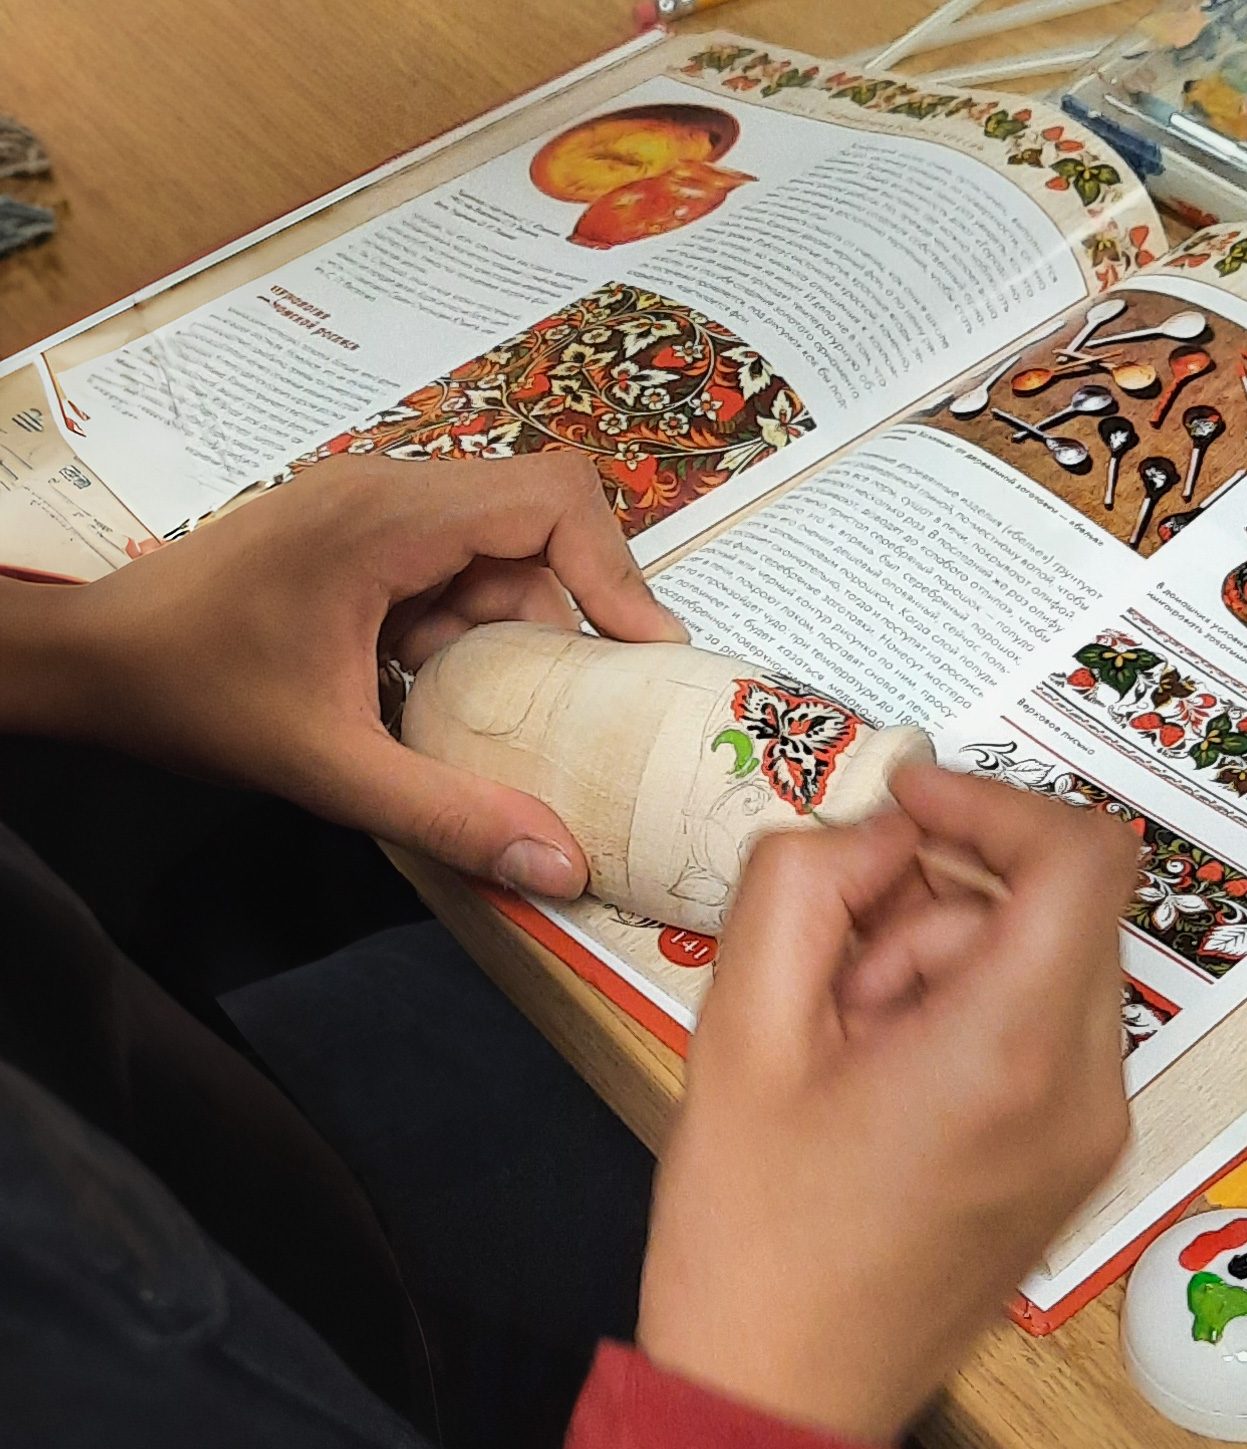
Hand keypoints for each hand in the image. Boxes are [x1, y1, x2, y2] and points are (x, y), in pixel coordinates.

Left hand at [46, 453, 685, 896]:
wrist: (87, 661)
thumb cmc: (193, 694)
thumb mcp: (328, 768)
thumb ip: (450, 815)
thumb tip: (562, 866)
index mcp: (389, 518)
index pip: (552, 498)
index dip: (617, 570)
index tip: (643, 653)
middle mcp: (390, 488)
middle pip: (537, 521)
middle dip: (568, 611)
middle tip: (580, 696)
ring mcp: (370, 503)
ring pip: (495, 548)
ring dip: (507, 626)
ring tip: (484, 708)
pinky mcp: (356, 529)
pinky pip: (450, 563)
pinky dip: (462, 625)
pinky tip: (427, 687)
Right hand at [637, 766, 1140, 1442]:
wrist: (778, 1392)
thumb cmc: (754, 1243)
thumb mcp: (739, 1032)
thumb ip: (801, 886)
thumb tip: (876, 829)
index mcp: (1009, 1054)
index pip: (1079, 856)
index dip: (991, 799)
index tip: (911, 801)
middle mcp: (1081, 1091)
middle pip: (1054, 904)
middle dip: (940, 899)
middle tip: (840, 961)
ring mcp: (1090, 1130)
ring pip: (1046, 958)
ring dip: (946, 958)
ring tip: (849, 1040)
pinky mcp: (1074, 1153)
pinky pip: (1044, 1023)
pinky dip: (970, 1008)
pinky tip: (883, 1071)